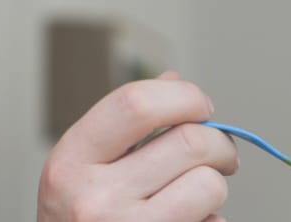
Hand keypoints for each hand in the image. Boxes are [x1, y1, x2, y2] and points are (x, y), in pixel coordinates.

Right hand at [37, 71, 238, 221]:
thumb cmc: (81, 220)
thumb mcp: (85, 168)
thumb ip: (126, 125)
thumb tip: (174, 83)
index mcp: (70, 162)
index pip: (137, 103)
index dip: (184, 97)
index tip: (201, 106)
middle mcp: (93, 201)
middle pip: (190, 142)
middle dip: (219, 143)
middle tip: (220, 153)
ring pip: (210, 185)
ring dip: (215, 185)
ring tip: (197, 194)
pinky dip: (211, 221)